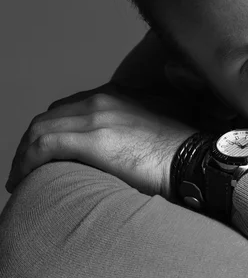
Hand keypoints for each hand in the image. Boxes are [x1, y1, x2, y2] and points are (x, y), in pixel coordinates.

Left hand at [6, 84, 196, 198]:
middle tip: (26, 168)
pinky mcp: (93, 139)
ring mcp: (96, 117)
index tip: (46, 154)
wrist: (196, 160)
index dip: (51, 130)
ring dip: (23, 155)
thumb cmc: (182, 154)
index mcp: (116, 96)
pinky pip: (43, 147)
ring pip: (39, 131)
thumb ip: (134, 130)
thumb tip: (125, 152)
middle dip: (30, 143)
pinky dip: (26, 163)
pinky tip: (23, 180)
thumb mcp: (156, 130)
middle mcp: (102, 100)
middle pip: (49, 118)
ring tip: (20, 178)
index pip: (68, 108)